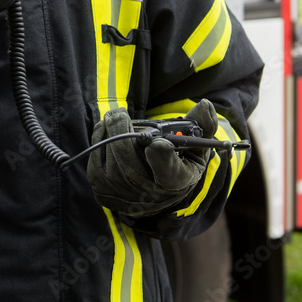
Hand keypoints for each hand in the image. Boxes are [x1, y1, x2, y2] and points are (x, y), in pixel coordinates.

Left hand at [85, 100, 217, 215]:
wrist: (155, 189)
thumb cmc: (178, 161)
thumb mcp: (197, 146)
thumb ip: (203, 125)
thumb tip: (205, 105)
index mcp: (178, 182)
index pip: (169, 174)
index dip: (162, 158)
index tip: (157, 142)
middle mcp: (150, 195)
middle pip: (129, 162)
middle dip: (121, 131)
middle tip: (120, 114)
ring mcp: (124, 196)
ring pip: (110, 156)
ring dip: (108, 131)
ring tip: (116, 119)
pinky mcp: (102, 191)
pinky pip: (96, 158)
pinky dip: (99, 138)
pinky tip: (106, 129)